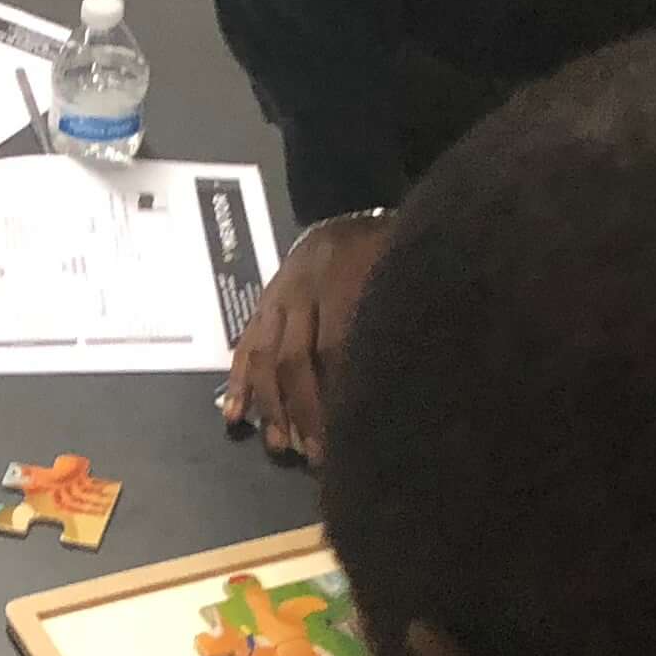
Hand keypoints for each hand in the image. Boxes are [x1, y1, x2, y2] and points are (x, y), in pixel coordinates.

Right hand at [220, 212, 388, 461]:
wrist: (348, 201)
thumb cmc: (388, 246)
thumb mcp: (404, 270)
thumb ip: (405, 312)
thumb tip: (422, 373)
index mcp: (345, 278)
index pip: (338, 347)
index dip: (342, 395)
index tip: (352, 437)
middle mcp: (303, 288)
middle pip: (298, 359)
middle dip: (304, 412)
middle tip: (314, 455)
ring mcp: (277, 295)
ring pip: (267, 356)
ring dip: (271, 406)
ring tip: (280, 446)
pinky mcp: (261, 302)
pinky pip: (245, 345)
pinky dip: (238, 381)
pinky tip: (234, 415)